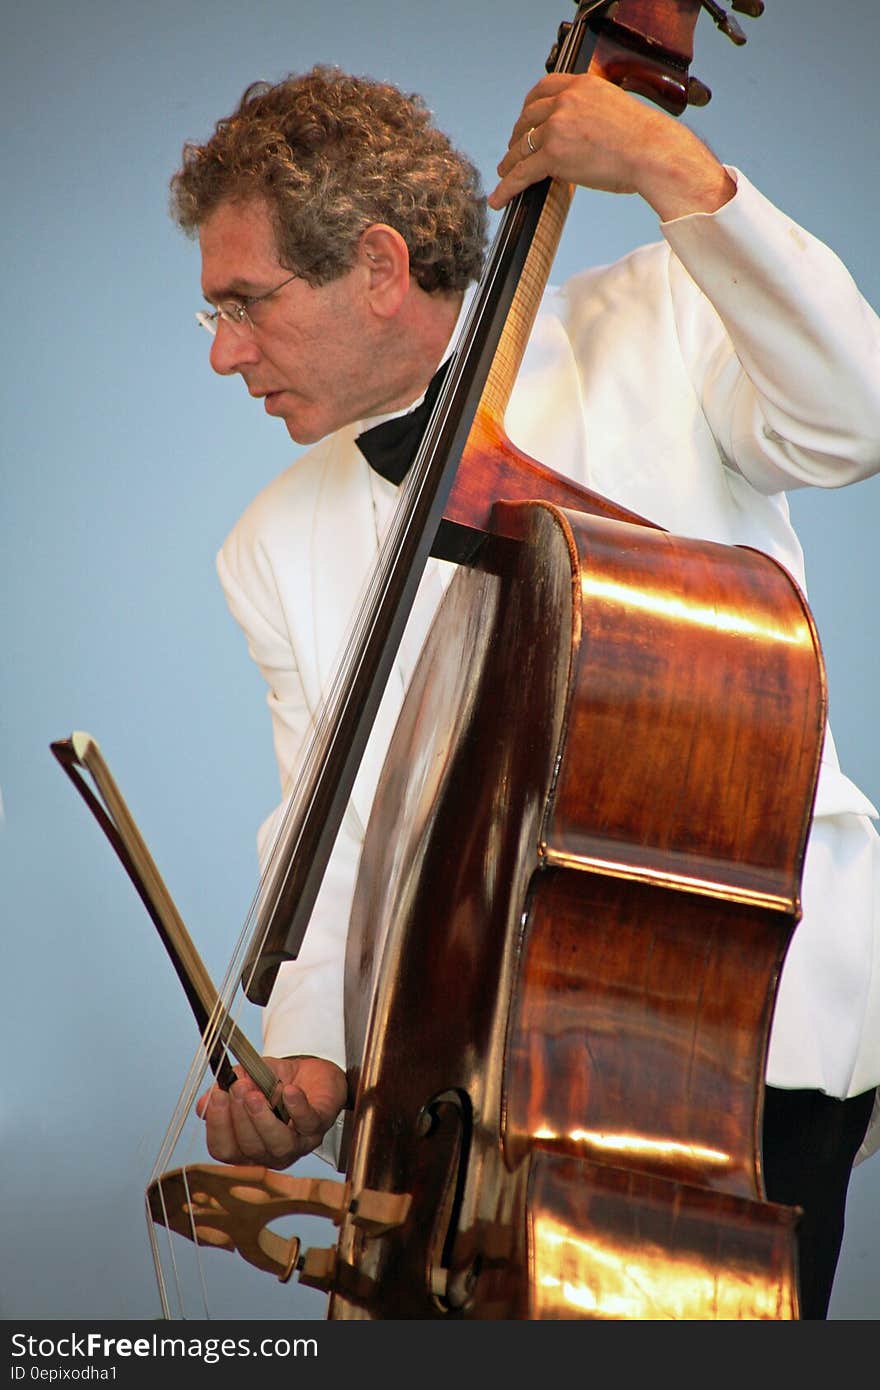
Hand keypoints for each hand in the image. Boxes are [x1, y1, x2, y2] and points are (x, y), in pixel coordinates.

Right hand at [196, 1055, 347, 1168]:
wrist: (311, 1073)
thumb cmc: (275, 1082)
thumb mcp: (246, 1079)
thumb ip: (225, 1090)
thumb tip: (203, 1105)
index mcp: (247, 1148)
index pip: (224, 1151)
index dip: (218, 1127)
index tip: (217, 1096)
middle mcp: (270, 1153)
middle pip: (249, 1149)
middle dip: (240, 1117)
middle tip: (237, 1087)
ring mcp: (296, 1144)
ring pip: (277, 1144)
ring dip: (263, 1118)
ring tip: (255, 1092)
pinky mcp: (318, 1127)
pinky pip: (307, 1123)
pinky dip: (296, 1106)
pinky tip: (288, 1090)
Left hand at [488, 73, 733, 220]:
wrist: (652, 152)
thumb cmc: (644, 139)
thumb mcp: (614, 109)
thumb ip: (591, 112)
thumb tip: (578, 132)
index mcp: (581, 84)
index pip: (542, 88)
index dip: (529, 107)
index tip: (525, 118)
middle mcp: (565, 101)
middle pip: (527, 118)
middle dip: (518, 136)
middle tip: (514, 150)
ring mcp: (556, 127)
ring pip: (521, 147)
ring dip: (510, 163)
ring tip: (505, 174)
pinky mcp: (553, 155)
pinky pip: (521, 173)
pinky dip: (507, 187)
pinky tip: (499, 198)